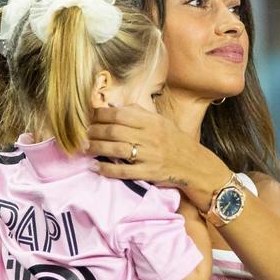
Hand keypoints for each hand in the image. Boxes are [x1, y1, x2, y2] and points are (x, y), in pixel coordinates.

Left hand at [87, 106, 228, 205]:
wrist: (194, 164)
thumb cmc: (174, 141)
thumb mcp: (161, 121)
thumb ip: (139, 113)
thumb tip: (115, 106)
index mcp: (152, 121)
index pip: (120, 114)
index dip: (101, 114)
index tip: (92, 116)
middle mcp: (150, 136)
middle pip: (114, 131)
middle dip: (95, 131)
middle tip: (85, 133)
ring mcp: (149, 155)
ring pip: (115, 149)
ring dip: (96, 148)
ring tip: (87, 148)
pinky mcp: (149, 173)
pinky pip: (123, 171)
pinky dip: (107, 169)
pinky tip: (97, 167)